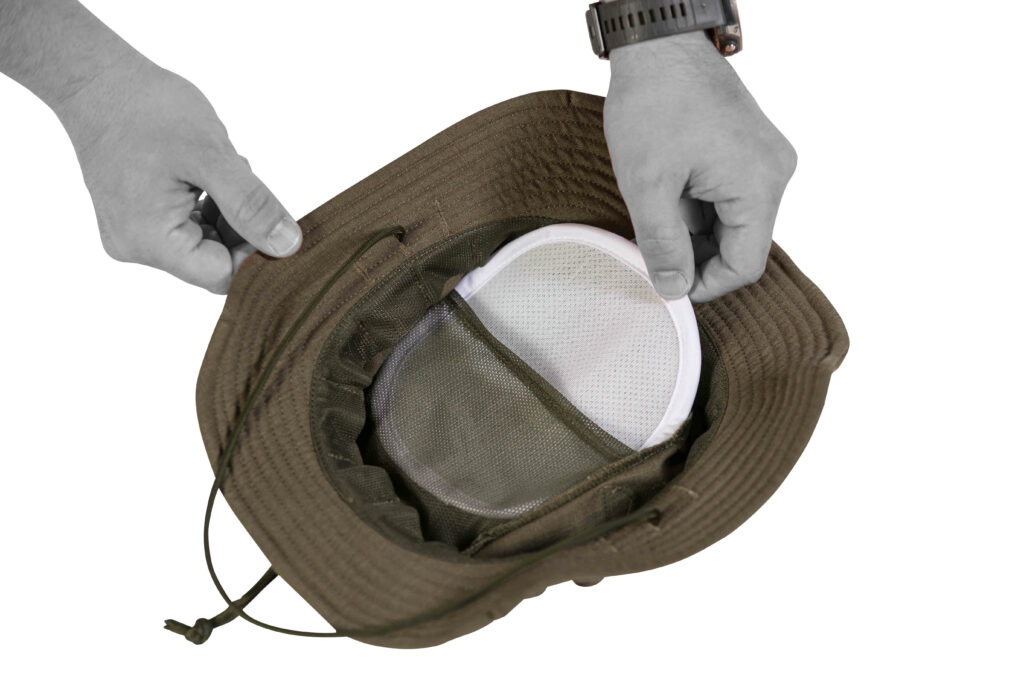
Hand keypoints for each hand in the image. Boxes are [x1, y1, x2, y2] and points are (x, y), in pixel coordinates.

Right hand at [55, 56, 301, 293]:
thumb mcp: (211, 156)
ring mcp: (134, 233)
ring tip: (222, 170)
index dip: (257, 254)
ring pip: (206, 243)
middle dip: (242, 227)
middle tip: (245, 182)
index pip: (223, 275)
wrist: (96, 78)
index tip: (276, 219)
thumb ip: (251, 205)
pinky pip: (188, 226)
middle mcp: (137, 247)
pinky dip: (211, 205)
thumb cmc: (146, 109)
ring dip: (229, 213)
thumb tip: (288, 246)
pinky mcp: (138, 218)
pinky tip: (209, 174)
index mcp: (150, 241)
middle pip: (215, 261)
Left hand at [604, 32, 796, 302]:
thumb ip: (661, 243)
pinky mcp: (751, 151)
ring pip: (733, 223)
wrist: (660, 44)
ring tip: (657, 207)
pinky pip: (730, 198)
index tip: (666, 283)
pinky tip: (669, 192)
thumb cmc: (654, 102)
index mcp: (760, 184)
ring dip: (694, 229)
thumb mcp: (647, 183)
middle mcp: (775, 173)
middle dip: (695, 254)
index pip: (745, 265)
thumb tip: (672, 290)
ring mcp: (766, 160)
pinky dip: (698, 207)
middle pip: (741, 245)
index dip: (704, 284)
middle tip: (652, 245)